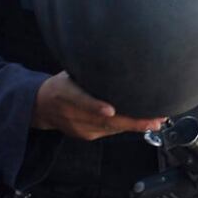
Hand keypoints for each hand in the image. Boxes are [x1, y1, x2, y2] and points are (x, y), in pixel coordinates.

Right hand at [31, 72, 165, 140]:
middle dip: (132, 122)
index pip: (79, 100)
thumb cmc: (62, 84)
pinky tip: (142, 123)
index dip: (95, 106)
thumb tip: (116, 61)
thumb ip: (89, 74)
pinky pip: (109, 132)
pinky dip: (125, 127)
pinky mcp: (86, 136)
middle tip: (154, 119)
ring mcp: (79, 128)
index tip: (110, 109)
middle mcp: (71, 113)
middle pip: (102, 120)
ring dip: (135, 126)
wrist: (41, 107)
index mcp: (64, 93)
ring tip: (156, 121)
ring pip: (110, 129)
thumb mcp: (69, 74)